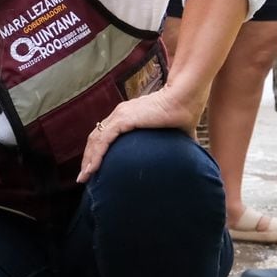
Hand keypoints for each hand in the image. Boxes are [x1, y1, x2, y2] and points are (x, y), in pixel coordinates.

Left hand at [77, 86, 201, 183]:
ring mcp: (120, 116)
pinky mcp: (123, 120)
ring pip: (95, 140)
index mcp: (128, 115)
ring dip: (88, 159)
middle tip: (85, 176)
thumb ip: (176, 145)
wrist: (187, 99)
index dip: (98, 150)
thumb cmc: (185, 113)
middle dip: (88, 157)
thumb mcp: (174, 134)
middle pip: (96, 138)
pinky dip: (95, 156)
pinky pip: (103, 141)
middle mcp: (120, 114)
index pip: (106, 134)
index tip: (96, 167)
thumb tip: (191, 157)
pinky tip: (92, 170)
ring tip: (85, 177)